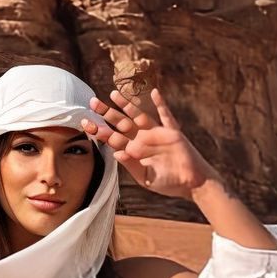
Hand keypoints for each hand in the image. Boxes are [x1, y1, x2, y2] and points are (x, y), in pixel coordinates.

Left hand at [81, 86, 217, 199]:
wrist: (190, 184)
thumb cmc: (168, 183)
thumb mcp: (145, 178)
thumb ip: (131, 165)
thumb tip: (116, 152)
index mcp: (134, 152)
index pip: (114, 139)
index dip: (100, 131)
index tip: (86, 124)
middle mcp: (143, 140)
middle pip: (122, 123)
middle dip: (107, 113)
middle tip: (92, 103)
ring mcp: (157, 134)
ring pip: (139, 116)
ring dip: (127, 105)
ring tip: (114, 94)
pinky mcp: (172, 132)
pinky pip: (166, 116)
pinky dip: (161, 105)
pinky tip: (154, 93)